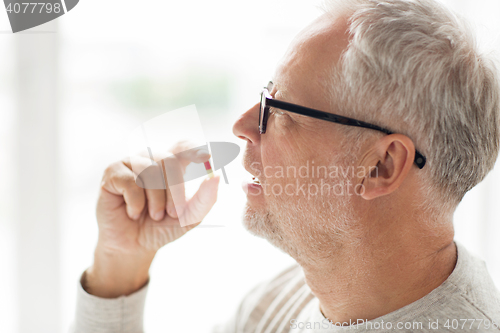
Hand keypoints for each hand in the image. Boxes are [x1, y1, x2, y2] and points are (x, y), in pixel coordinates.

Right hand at [84, 141, 219, 296]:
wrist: (134, 246)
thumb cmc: (162, 227)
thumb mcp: (189, 216)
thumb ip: (205, 198)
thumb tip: (216, 177)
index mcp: (171, 165)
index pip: (184, 146)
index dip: (194, 149)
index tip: (206, 157)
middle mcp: (151, 159)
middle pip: (170, 160)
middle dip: (175, 191)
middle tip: (172, 213)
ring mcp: (130, 163)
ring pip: (150, 171)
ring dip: (156, 201)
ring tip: (152, 215)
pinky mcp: (112, 172)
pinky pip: (130, 182)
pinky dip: (136, 203)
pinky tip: (132, 212)